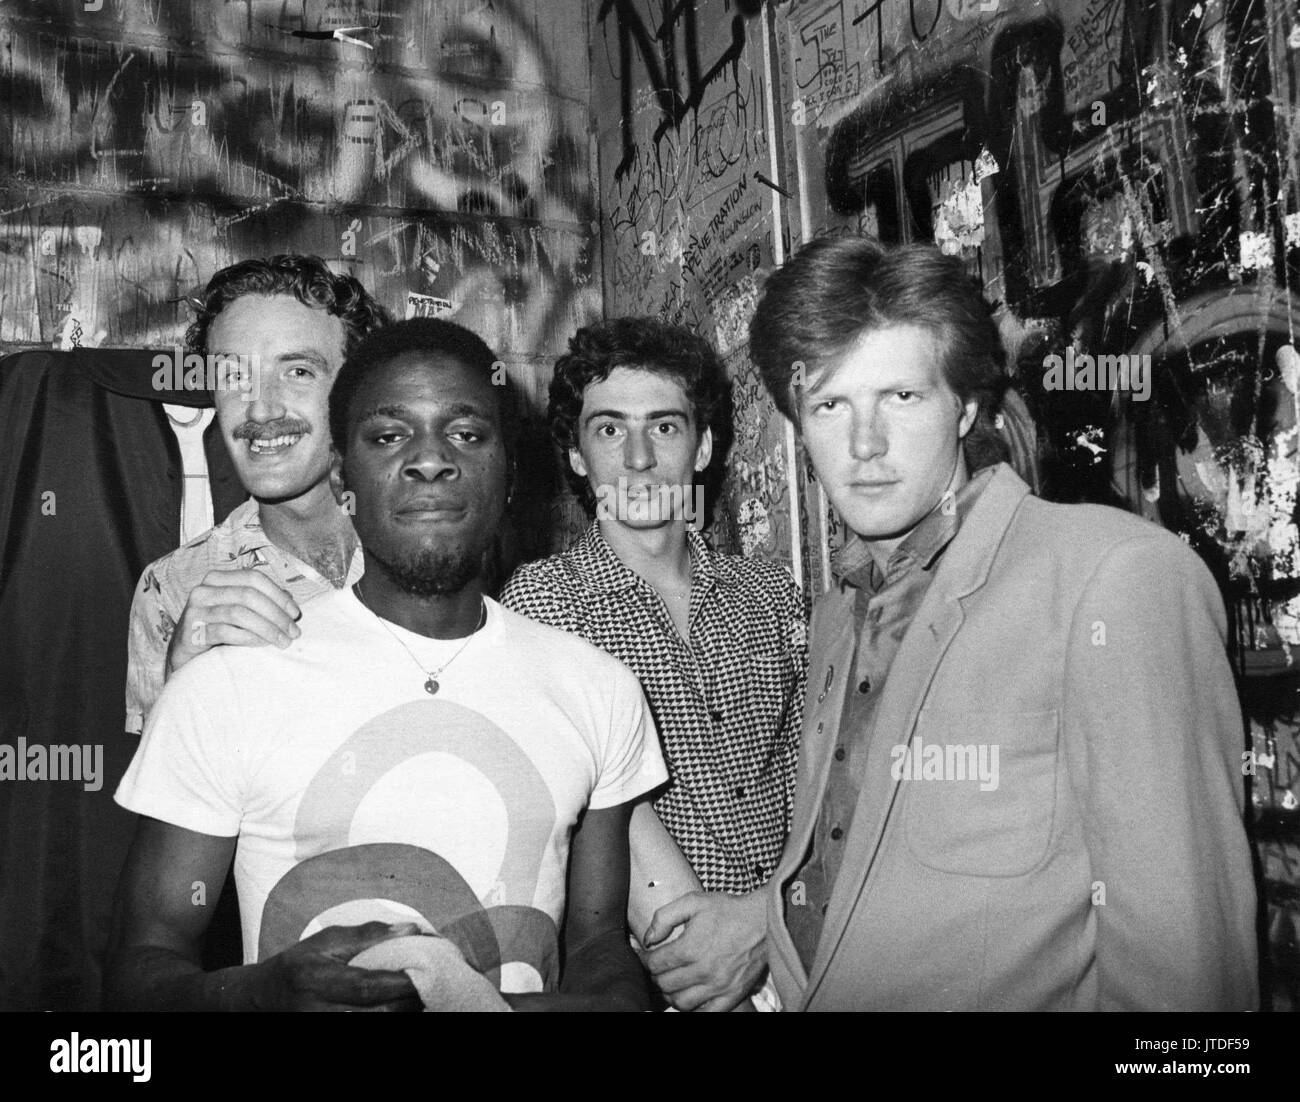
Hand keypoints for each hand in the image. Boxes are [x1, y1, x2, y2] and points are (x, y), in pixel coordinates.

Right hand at [167, 569, 300, 674]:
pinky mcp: (191, 632)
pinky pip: (225, 632)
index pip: (254, 578)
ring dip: (267, 628)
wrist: (186, 653)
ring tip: (283, 641)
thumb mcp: (239, 610)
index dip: (278, 595)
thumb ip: (261, 600)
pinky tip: (262, 644)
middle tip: (293, 632)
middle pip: (248, 595)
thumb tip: (289, 598)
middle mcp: (203, 590)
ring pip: (238, 613)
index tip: (296, 614)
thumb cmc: (218, 628)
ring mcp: (194, 610)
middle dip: (276, 614)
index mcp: (217, 578)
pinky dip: (248, 638)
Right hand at [250, 922, 423, 1011]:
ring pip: (379, 1024)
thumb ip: (368, 936)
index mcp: (318, 980)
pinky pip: (371, 1028)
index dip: (403, 982)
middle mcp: (321, 1012)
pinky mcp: (330, 1036)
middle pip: (380, 1014)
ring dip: (404, 1011)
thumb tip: (411, 930)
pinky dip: (390, 1016)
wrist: (265, 998)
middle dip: (411, 1001)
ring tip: (420, 995)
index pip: (369, 986)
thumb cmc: (300, 965)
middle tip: (432, 983)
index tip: (429, 970)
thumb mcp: (327, 941)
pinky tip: (401, 1006)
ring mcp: (325, 1028)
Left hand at [642, 890, 767, 1011]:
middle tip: (660, 967)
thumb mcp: (693, 901)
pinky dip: (694, 1008)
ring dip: (671, 993)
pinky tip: (692, 995)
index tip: (647, 955)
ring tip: (673, 982)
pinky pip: (707, 1013)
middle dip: (657, 975)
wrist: (764, 920)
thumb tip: (647, 939)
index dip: (646, 959)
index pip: (655, 964)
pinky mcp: (733, 995)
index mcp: (690, 948)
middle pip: (665, 984)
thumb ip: (664, 917)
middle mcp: (703, 971)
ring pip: (681, 1002)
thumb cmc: (728, 909)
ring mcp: (719, 986)